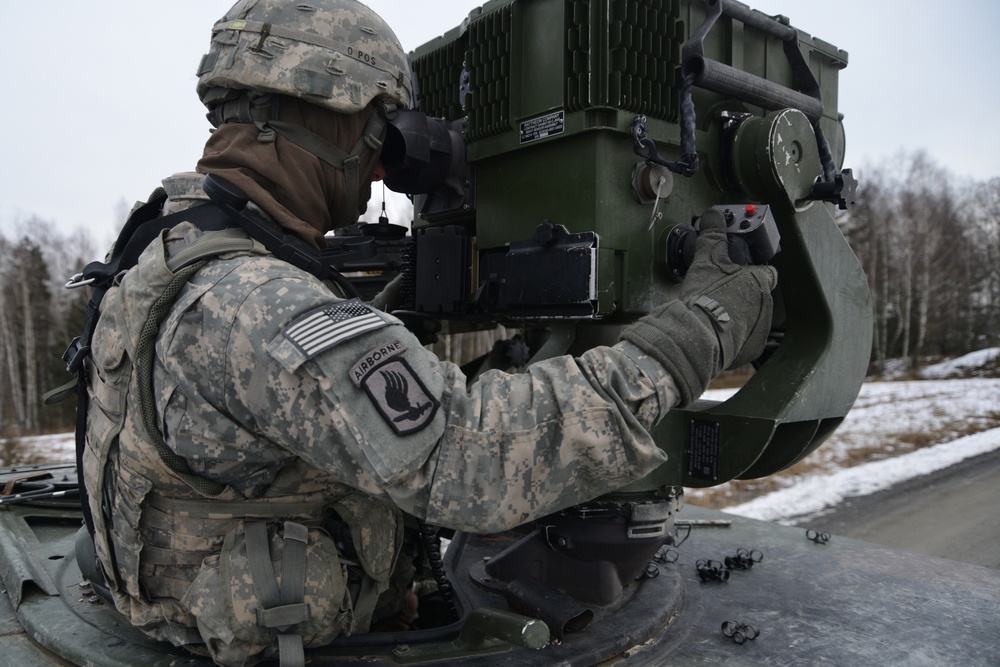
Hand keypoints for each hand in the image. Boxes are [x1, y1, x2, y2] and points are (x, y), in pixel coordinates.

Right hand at [621, 208, 776, 404]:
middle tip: (719, 295)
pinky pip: (747, 339)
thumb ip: (713, 235)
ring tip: (716, 315)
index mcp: (760, 281)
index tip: (738, 273)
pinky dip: (736, 337)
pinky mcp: (752, 350)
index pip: (767, 272)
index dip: (753, 272)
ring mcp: (761, 329)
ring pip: (753, 318)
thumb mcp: (706, 260)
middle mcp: (766, 306)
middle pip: (758, 296)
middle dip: (742, 295)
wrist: (696, 337)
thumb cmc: (705, 298)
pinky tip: (718, 332)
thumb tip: (713, 215)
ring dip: (740, 316)